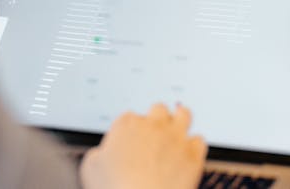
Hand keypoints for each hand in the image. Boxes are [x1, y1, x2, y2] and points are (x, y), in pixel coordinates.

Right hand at [80, 103, 206, 188]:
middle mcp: (153, 125)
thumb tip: (102, 154)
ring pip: (184, 115)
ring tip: (178, 129)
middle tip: (154, 134)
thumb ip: (98, 153)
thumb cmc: (115, 188)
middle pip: (158, 109)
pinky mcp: (193, 154)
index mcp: (127, 124)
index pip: (129, 118)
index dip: (129, 131)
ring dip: (181, 120)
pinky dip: (194, 146)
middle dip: (156, 120)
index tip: (130, 142)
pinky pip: (199, 140)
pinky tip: (189, 153)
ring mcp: (176, 137)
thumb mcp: (90, 168)